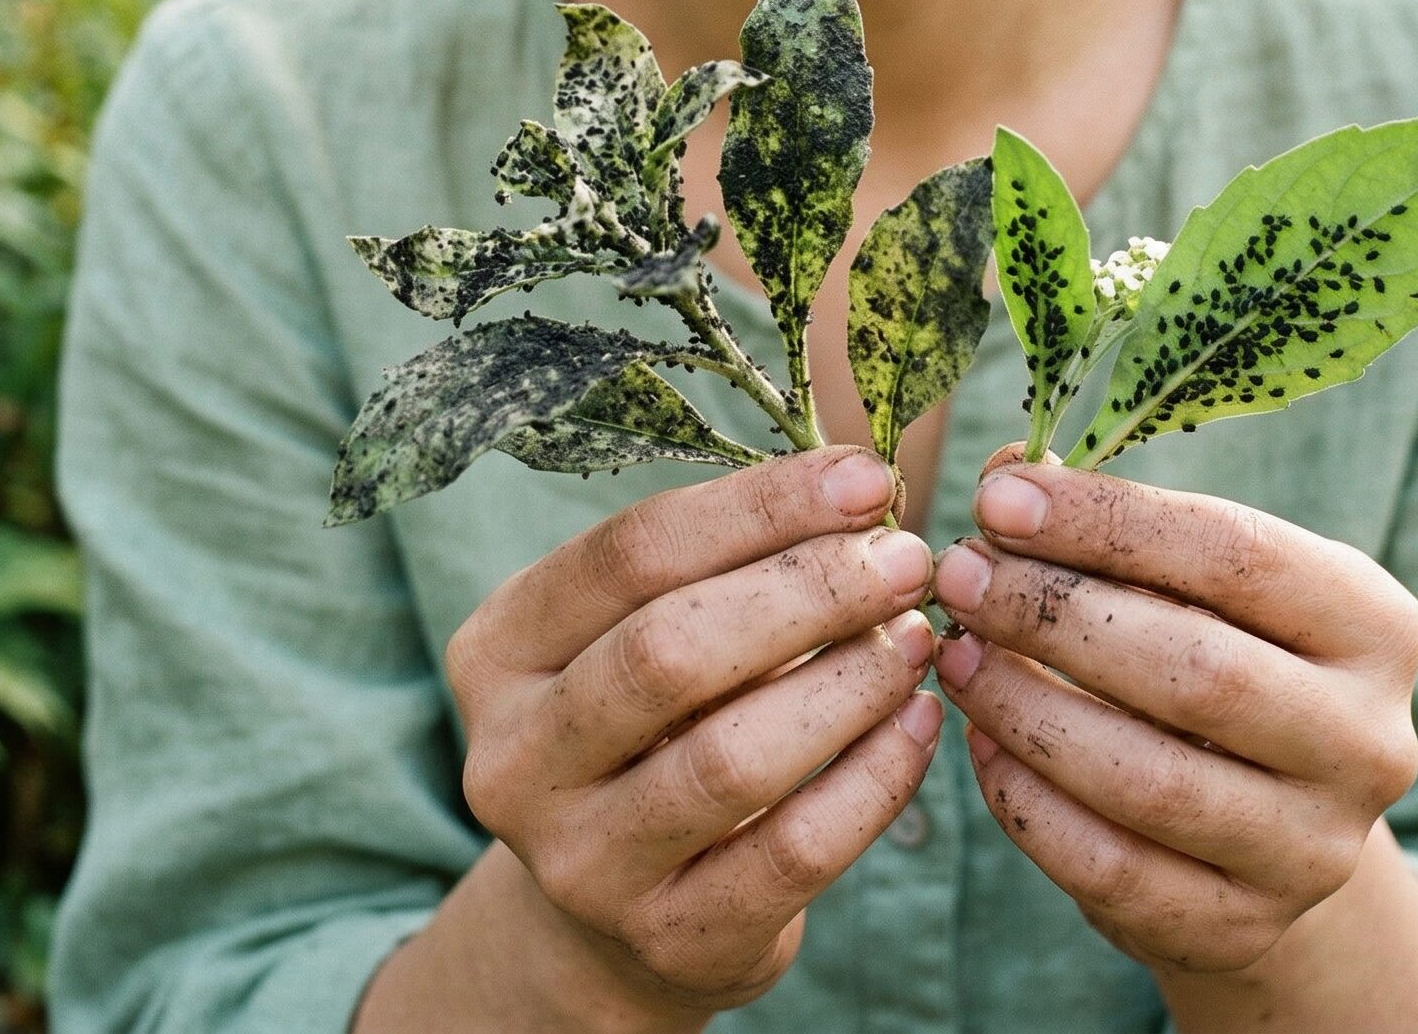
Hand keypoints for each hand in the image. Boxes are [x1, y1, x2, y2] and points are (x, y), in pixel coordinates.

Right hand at [443, 446, 940, 1022]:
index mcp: (499, 648)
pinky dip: (873, 777)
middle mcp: (516, 758)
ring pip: (731, 757)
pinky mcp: (669, 940)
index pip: (628, 553)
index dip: (757, 507)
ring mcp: (582, 862)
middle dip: (808, 591)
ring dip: (849, 682)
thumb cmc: (653, 721)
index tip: (864, 478)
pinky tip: (918, 722)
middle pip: (669, 650)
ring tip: (917, 636)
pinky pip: (792, 852)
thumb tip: (857, 490)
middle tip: (906, 558)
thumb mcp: (645, 627)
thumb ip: (723, 561)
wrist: (615, 912)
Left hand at [931, 444, 1417, 981]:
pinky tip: (981, 743)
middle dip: (1054, 615)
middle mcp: (1370, 740)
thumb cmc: (1211, 647)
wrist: (1264, 815)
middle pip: (1197, 671)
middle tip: (959, 575)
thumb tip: (1006, 473)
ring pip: (1150, 780)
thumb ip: (1109, 520)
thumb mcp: (1190, 575)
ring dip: (1027, 708)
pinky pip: (1113, 870)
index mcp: (1373, 623)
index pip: (1237, 553)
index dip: (1107, 521)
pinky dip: (1028, 804)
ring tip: (957, 654)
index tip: (997, 497)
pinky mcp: (1244, 930)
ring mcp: (1316, 849)